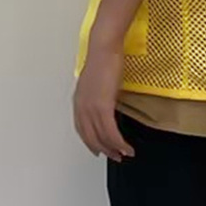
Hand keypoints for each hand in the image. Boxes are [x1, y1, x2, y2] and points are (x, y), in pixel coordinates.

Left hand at [73, 43, 134, 160]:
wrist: (104, 49)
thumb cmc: (103, 60)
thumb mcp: (97, 82)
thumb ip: (98, 95)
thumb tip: (106, 104)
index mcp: (79, 101)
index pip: (82, 129)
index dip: (90, 142)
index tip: (99, 149)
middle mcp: (82, 106)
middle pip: (90, 137)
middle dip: (103, 149)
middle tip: (114, 156)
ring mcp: (91, 108)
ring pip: (101, 137)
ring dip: (113, 149)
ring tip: (124, 154)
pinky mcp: (103, 107)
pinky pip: (111, 132)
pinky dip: (119, 143)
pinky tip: (126, 147)